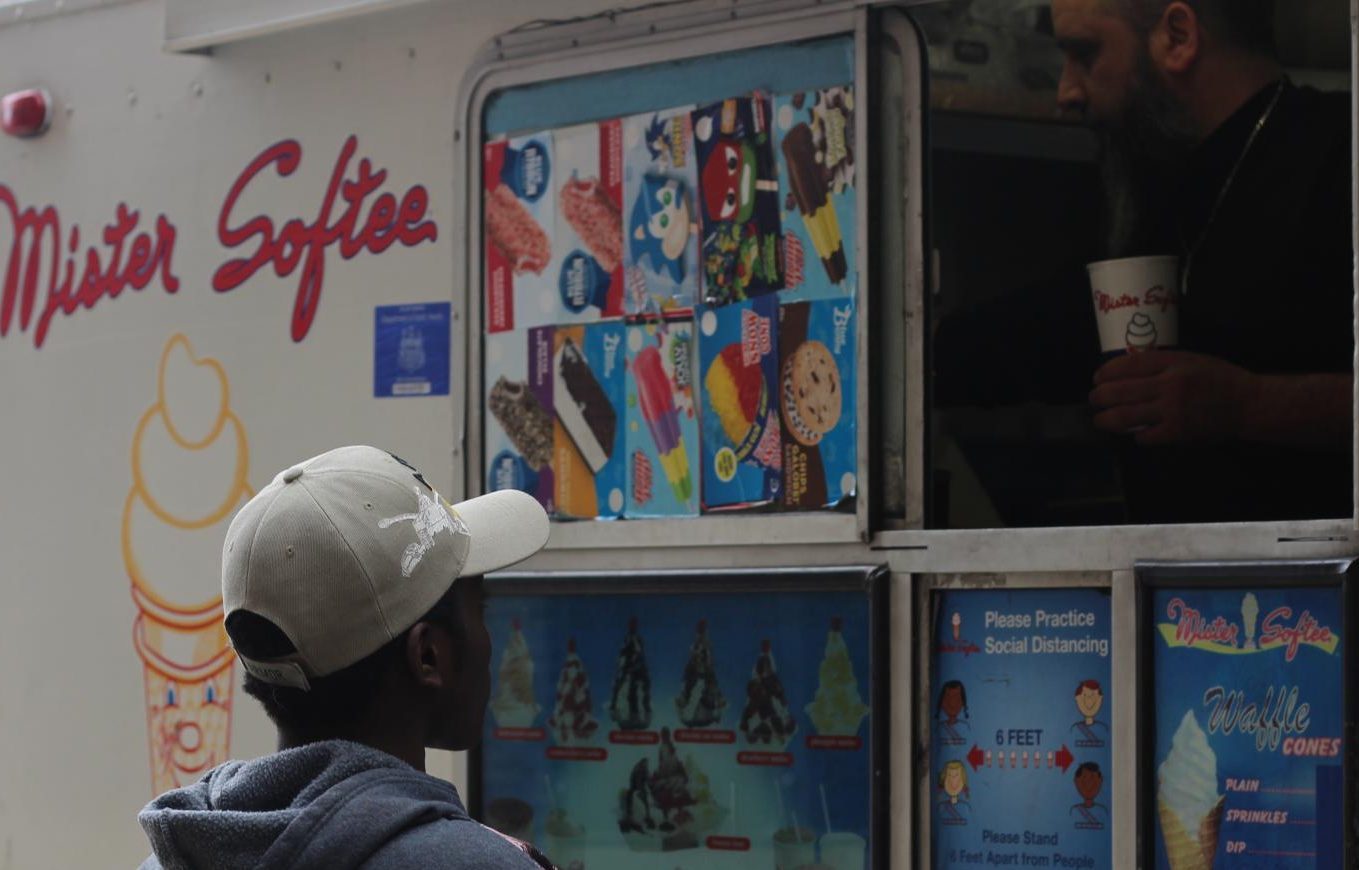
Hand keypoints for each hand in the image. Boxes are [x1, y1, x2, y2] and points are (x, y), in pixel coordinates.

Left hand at [1089, 350, 1258, 444]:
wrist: (1248, 403)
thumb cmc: (1218, 379)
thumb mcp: (1190, 360)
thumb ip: (1160, 363)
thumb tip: (1125, 371)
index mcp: (1173, 364)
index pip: (1128, 365)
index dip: (1107, 372)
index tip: (1097, 378)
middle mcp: (1169, 386)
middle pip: (1119, 391)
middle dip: (1099, 397)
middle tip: (1094, 399)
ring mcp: (1172, 411)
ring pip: (1124, 417)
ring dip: (1106, 419)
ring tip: (1100, 420)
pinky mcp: (1177, 433)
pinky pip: (1143, 436)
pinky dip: (1135, 435)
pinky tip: (1135, 433)